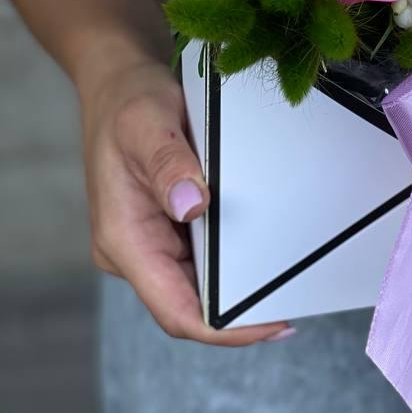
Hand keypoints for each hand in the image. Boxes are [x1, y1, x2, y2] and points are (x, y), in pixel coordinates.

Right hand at [80, 56, 291, 345]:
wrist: (116, 83)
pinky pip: (201, 258)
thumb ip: (168, 165)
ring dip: (237, 287)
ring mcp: (149, 242)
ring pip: (198, 285)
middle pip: (190, 305)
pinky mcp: (165, 227)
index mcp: (124, 240)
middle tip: (294, 301)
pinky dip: (231, 262)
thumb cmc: (128, 102)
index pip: (176, 311)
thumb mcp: (148, 124)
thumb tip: (193, 206)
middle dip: (240, 312)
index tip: (272, 323)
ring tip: (287, 281)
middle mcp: (134, 251)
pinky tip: (263, 254)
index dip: (225, 329)